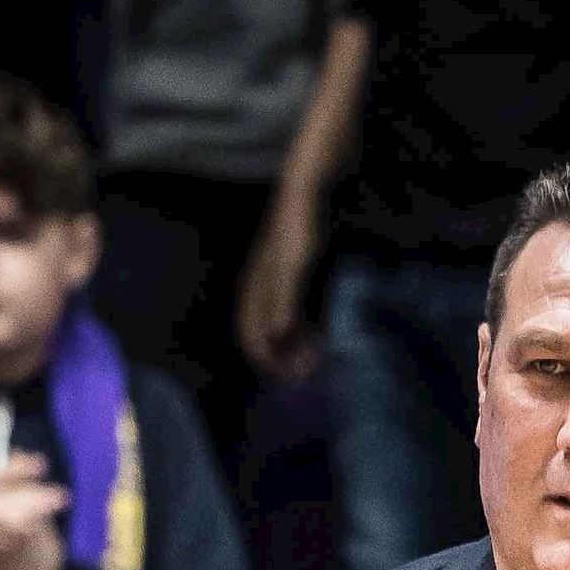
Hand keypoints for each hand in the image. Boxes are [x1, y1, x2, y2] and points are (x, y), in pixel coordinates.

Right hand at [239, 197, 323, 384]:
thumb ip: (282, 302)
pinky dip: (302, 327)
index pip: (250, 334)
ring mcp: (276, 281)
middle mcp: (261, 288)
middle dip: (282, 357)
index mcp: (255, 288)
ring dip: (294, 344)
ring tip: (315, 359)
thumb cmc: (298, 228)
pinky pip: (293, 310)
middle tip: (307, 375)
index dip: (266, 360)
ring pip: (279, 323)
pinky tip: (318, 333)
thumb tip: (275, 337)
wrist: (308, 190)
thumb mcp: (291, 267)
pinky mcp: (292, 273)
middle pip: (265, 333)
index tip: (289, 379)